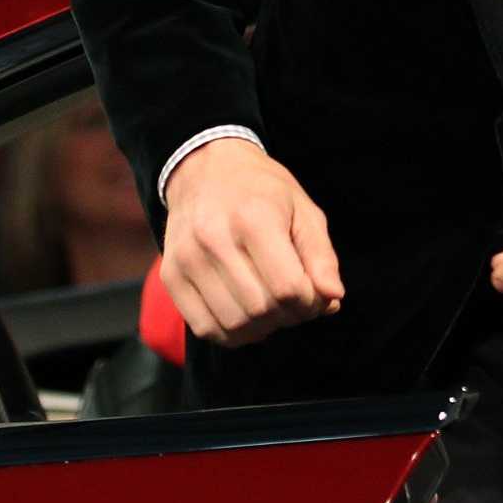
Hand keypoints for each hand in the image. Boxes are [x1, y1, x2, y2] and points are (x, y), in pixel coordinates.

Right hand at [161, 138, 344, 347]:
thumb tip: (331, 299)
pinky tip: (244, 314)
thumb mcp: (303, 210)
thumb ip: (321, 256)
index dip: (310, 302)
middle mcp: (214, 237)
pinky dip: (231, 333)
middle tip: (293, 300)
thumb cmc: (261, 191)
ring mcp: (187, 258)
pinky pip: (205, 327)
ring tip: (270, 306)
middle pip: (262, 310)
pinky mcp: (171, 275)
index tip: (313, 292)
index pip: (288, 289)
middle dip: (288, 315)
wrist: (204, 169)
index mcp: (254, 217)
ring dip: (262, 327)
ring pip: (234, 325)